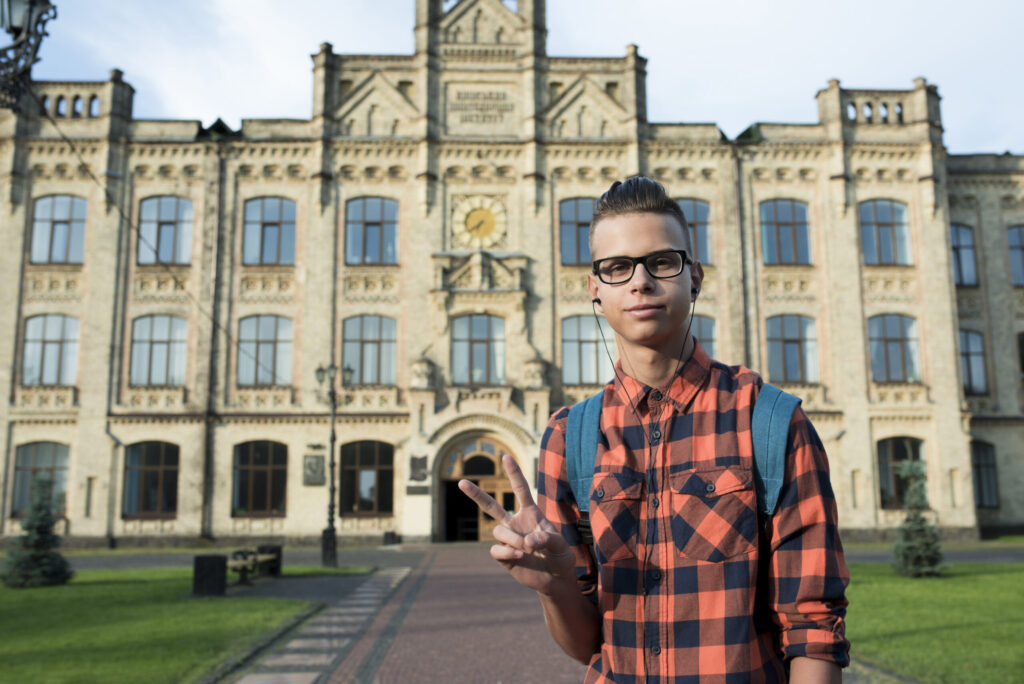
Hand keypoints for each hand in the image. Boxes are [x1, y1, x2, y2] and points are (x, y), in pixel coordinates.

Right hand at [459, 453, 576, 595]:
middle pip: (491, 506)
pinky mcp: (503, 557)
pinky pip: (496, 549)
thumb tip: (527, 541)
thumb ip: (546, 539)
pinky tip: (520, 556)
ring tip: (527, 549)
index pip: (520, 490)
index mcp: (530, 514)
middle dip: (476, 494)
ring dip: (512, 539)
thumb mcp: (560, 545)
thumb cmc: (561, 556)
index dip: (514, 474)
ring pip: (498, 531)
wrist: (556, 579)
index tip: (506, 457)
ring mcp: (508, 540)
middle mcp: (515, 524)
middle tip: (461, 482)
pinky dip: (507, 551)